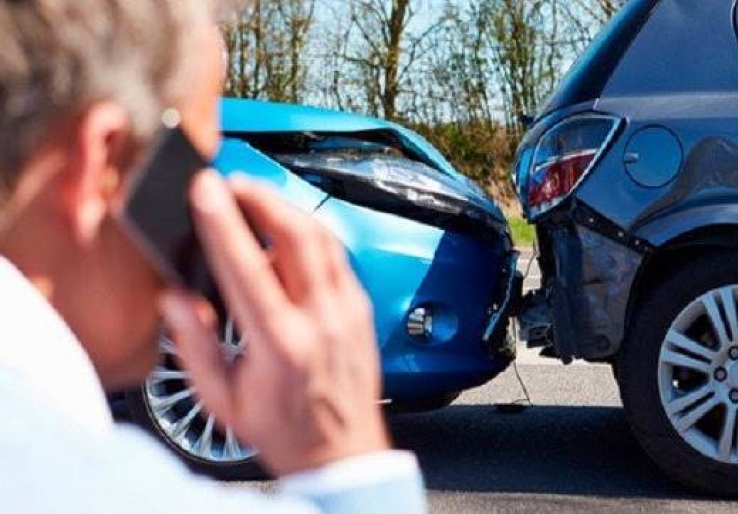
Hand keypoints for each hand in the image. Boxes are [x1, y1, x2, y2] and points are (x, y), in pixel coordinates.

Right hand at [159, 171, 388, 475]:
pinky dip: (310, 233)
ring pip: (323, 237)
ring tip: (256, 197)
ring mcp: (348, 310)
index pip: (248, 266)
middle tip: (233, 183)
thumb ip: (194, 346)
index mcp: (280, 344)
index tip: (206, 189)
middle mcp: (321, 320)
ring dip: (287, 208)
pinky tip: (288, 230)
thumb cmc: (283, 429)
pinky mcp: (361, 307)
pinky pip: (338, 255)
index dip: (223, 221)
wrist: (342, 451)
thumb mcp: (223, 400)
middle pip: (296, 235)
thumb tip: (174, 298)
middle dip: (261, 197)